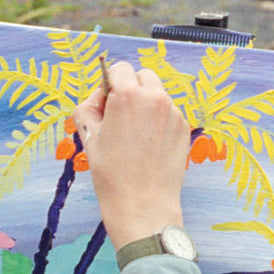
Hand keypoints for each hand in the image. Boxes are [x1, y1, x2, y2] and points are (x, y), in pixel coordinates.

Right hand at [72, 61, 190, 249]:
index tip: (106, 102)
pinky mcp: (184, 128)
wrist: (143, 205)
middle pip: (143, 76)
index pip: (120, 68)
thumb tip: (99, 96)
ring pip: (158, 95)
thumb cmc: (111, 174)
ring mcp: (173, 113)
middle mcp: (155, 98)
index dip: (110, 84)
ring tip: (135, 135)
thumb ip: (89, 107)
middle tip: (120, 115)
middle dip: (132, 89)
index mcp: (128, 96)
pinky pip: (169, 114)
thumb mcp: (89, 137)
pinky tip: (149, 146)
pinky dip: (159, 121)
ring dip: (147, 104)